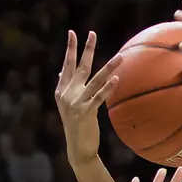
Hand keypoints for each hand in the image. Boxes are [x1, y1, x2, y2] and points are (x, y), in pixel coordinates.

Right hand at [55, 30, 123, 168]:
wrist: (77, 148)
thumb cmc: (76, 125)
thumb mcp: (67, 105)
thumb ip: (65, 86)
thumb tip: (62, 70)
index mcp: (61, 90)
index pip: (67, 65)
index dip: (70, 49)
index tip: (72, 33)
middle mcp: (66, 94)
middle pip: (80, 67)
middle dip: (87, 49)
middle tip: (93, 34)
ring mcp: (75, 103)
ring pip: (94, 80)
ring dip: (108, 68)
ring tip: (120, 57)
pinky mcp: (85, 112)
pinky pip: (99, 97)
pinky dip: (108, 88)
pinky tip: (116, 79)